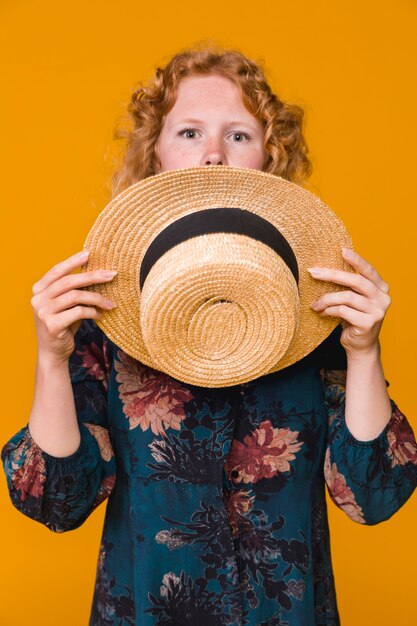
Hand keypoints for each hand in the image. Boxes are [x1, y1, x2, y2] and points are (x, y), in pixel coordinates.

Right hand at [31, 250, 116, 364]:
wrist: (53, 352)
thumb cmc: (63, 324)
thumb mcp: (66, 304)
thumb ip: (73, 290)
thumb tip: (98, 273)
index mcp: (39, 289)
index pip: (57, 270)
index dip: (73, 261)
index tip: (89, 253)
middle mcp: (38, 298)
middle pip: (69, 281)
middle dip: (93, 276)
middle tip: (111, 274)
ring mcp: (43, 312)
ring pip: (76, 296)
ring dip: (97, 298)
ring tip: (110, 303)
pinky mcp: (52, 325)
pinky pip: (78, 312)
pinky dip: (92, 312)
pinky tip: (99, 315)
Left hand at [308, 248, 390, 356]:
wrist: (360, 346)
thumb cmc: (353, 318)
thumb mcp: (354, 299)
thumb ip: (349, 286)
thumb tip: (325, 268)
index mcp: (381, 288)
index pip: (369, 270)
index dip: (356, 260)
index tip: (342, 250)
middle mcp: (383, 298)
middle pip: (356, 281)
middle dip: (332, 275)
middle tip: (313, 272)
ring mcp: (377, 311)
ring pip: (346, 297)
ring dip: (326, 299)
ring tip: (314, 304)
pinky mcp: (368, 323)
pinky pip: (343, 311)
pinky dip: (329, 310)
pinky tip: (321, 313)